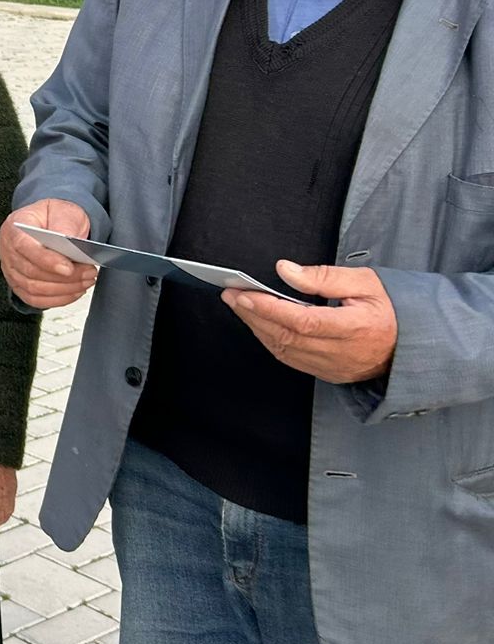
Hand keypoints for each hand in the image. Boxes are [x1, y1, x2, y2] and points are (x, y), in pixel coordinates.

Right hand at [0, 198, 98, 307]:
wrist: (51, 223)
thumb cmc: (54, 216)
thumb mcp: (63, 210)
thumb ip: (64, 225)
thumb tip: (68, 242)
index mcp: (15, 227)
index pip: (24, 246)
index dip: (46, 260)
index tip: (69, 268)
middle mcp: (8, 250)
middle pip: (31, 272)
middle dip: (64, 277)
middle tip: (88, 273)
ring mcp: (11, 270)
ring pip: (34, 288)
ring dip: (64, 289)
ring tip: (86, 281)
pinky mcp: (19, 285)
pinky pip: (35, 299)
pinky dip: (57, 299)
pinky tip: (74, 291)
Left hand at [222, 260, 397, 383]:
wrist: (414, 345)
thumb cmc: (391, 308)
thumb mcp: (366, 281)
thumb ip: (323, 276)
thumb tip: (285, 269)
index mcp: (357, 328)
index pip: (304, 321)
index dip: (270, 308)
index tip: (244, 293)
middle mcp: (344, 353)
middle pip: (287, 336)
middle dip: (253, 314)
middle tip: (231, 294)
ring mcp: (335, 367)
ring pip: (285, 350)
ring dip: (257, 327)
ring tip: (239, 305)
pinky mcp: (329, 374)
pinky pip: (291, 359)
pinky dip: (270, 340)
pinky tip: (258, 323)